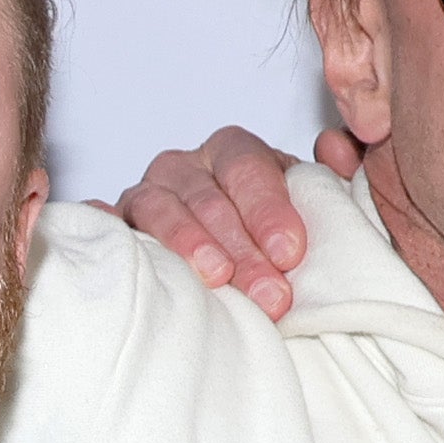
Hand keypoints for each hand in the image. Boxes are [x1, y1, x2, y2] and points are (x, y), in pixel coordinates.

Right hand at [108, 122, 352, 316]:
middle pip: (207, 197)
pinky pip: (105, 222)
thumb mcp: (310, 204)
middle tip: (270, 294)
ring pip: (159, 208)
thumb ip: (332, 178)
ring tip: (218, 280)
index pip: (248, 167)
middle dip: (242, 248)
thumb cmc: (270, 237)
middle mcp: (185, 167)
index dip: (269, 209)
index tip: (290, 252)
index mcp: (233, 152)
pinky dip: (107, 228)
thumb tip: (338, 147)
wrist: (233, 264)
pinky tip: (126, 250)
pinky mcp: (117, 226)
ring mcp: (146, 195)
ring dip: (190, 245)